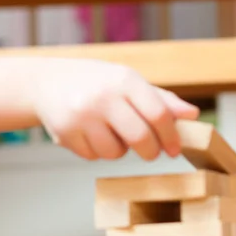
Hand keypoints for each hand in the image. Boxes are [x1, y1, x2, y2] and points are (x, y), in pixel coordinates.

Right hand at [30, 58, 199, 160]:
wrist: (44, 82)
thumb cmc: (93, 82)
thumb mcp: (125, 80)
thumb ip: (159, 98)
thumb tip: (191, 115)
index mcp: (122, 80)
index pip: (158, 114)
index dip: (171, 136)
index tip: (174, 148)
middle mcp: (101, 97)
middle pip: (140, 139)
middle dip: (149, 151)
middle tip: (148, 151)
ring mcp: (81, 116)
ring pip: (115, 152)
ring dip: (117, 149)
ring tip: (106, 131)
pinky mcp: (64, 132)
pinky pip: (93, 156)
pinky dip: (94, 150)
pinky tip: (86, 132)